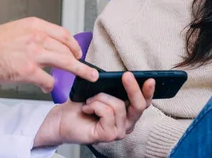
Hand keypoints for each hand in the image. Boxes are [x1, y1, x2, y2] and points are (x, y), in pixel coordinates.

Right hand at [0, 17, 98, 91]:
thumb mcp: (15, 30)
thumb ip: (32, 36)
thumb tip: (45, 46)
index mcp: (34, 25)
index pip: (63, 33)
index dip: (73, 44)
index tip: (78, 51)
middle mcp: (37, 36)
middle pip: (67, 48)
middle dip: (79, 60)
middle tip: (87, 68)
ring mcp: (33, 53)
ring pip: (65, 62)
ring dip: (79, 71)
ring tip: (88, 77)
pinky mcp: (27, 70)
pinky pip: (48, 80)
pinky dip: (51, 85)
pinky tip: (50, 88)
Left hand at [34, 72, 154, 146]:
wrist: (62, 119)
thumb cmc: (81, 105)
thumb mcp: (100, 91)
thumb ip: (114, 88)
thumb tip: (124, 77)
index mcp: (127, 112)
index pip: (144, 102)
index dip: (148, 91)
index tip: (150, 79)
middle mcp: (127, 124)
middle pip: (139, 105)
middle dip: (133, 88)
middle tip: (126, 75)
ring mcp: (119, 131)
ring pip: (118, 105)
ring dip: (101, 97)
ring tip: (89, 101)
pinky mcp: (109, 136)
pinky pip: (107, 112)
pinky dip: (95, 106)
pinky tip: (87, 108)